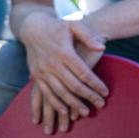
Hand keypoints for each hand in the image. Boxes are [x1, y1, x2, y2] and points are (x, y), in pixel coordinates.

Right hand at [19, 11, 108, 133]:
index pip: (83, 72)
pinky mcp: (35, 76)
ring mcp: (42, 71)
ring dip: (73, 104)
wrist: (32, 27)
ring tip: (85, 112)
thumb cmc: (58, 26)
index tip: (105, 92)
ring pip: (60, 92)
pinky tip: (65, 112)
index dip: (95, 84)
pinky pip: (46, 93)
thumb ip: (88, 35)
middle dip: (88, 96)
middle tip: (101, 104)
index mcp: (64, 52)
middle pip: (73, 85)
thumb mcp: (74, 25)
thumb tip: (102, 47)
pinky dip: (56, 104)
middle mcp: (52, 63)